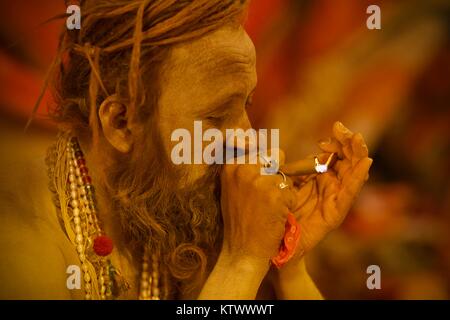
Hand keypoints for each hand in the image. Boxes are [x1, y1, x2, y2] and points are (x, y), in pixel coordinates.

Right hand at [219, 149, 299, 269]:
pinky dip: (288, 205)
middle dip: (276, 175)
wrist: (242, 251)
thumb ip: (246, 167)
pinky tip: (273, 217)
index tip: (257, 179)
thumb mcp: (234, 189)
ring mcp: (258, 180)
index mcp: (231, 166)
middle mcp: (243, 169)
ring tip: (266, 209)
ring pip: (286, 175)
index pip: (257, 148)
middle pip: (276, 155)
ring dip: (282, 192)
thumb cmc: (241, 221)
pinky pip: (292, 192)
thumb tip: (269, 147)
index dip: (265, 163)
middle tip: (263, 199)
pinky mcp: (274, 194)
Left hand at [287, 122, 372, 261]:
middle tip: (342, 129)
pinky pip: (350, 192)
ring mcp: (336, 199)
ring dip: (358, 153)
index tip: (328, 134)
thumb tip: (280, 151)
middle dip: (348, 142)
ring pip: (354, 172)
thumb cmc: (278, 210)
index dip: (336, 141)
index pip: (337, 154)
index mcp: (321, 176)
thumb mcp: (283, 182)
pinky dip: (358, 176)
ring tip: (358, 139)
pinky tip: (365, 162)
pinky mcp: (336, 212)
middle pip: (349, 159)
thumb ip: (285, 168)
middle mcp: (332, 186)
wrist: (275, 240)